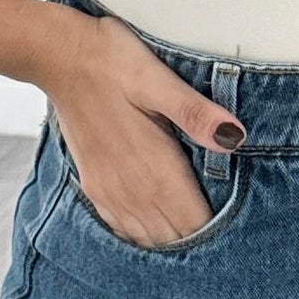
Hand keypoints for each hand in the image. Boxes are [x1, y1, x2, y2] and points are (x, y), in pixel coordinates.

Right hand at [42, 9, 245, 247]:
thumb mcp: (159, 80)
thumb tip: (236, 137)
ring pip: (147, 240)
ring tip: (195, 233)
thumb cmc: (113, 62)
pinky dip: (144, 235)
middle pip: (174, 240)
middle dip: (199, 241)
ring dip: (171, 240)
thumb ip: (196, 114)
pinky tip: (156, 224)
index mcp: (155, 169)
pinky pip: (122, 230)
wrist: (59, 57)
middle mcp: (131, 191)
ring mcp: (109, 192)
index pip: (194, 226)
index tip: (239, 228)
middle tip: (224, 234)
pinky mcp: (94, 186)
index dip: (219, 234)